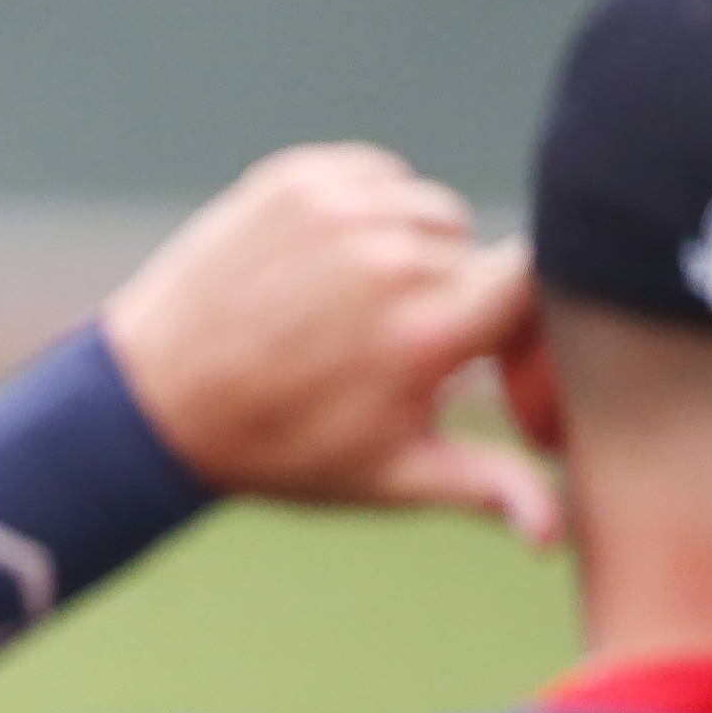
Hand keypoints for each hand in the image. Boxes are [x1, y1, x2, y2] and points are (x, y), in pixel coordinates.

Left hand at [102, 143, 557, 539]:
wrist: (158, 401)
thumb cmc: (282, 449)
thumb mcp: (388, 476)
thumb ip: (486, 488)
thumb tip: (553, 535)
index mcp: (427, 331)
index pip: (537, 279)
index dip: (531, 311)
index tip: (501, 345)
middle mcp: (390, 257)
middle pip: (480, 252)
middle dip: (459, 297)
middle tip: (403, 348)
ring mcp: (342, 208)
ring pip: (431, 212)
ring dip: (415, 252)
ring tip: (361, 310)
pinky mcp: (301, 177)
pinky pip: (378, 179)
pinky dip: (369, 214)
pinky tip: (330, 270)